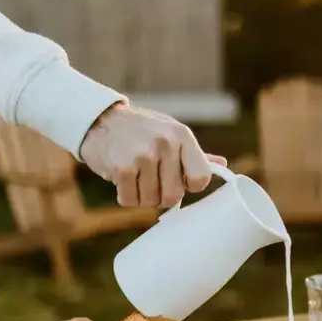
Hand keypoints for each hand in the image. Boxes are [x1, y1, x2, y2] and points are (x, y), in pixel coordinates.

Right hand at [79, 102, 226, 207]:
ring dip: (142, 196)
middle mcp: (165, 144)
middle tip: (152, 180)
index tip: (179, 179)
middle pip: (174, 195)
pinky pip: (130, 200)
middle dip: (162, 195)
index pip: (201, 178)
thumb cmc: (142, 130)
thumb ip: (195, 154)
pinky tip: (122, 178)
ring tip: (136, 176)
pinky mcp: (121, 168)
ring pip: (151, 200)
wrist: (100, 119)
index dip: (190, 185)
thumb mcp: (171, 133)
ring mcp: (143, 156)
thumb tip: (222, 165)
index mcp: (182, 136)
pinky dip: (126, 196)